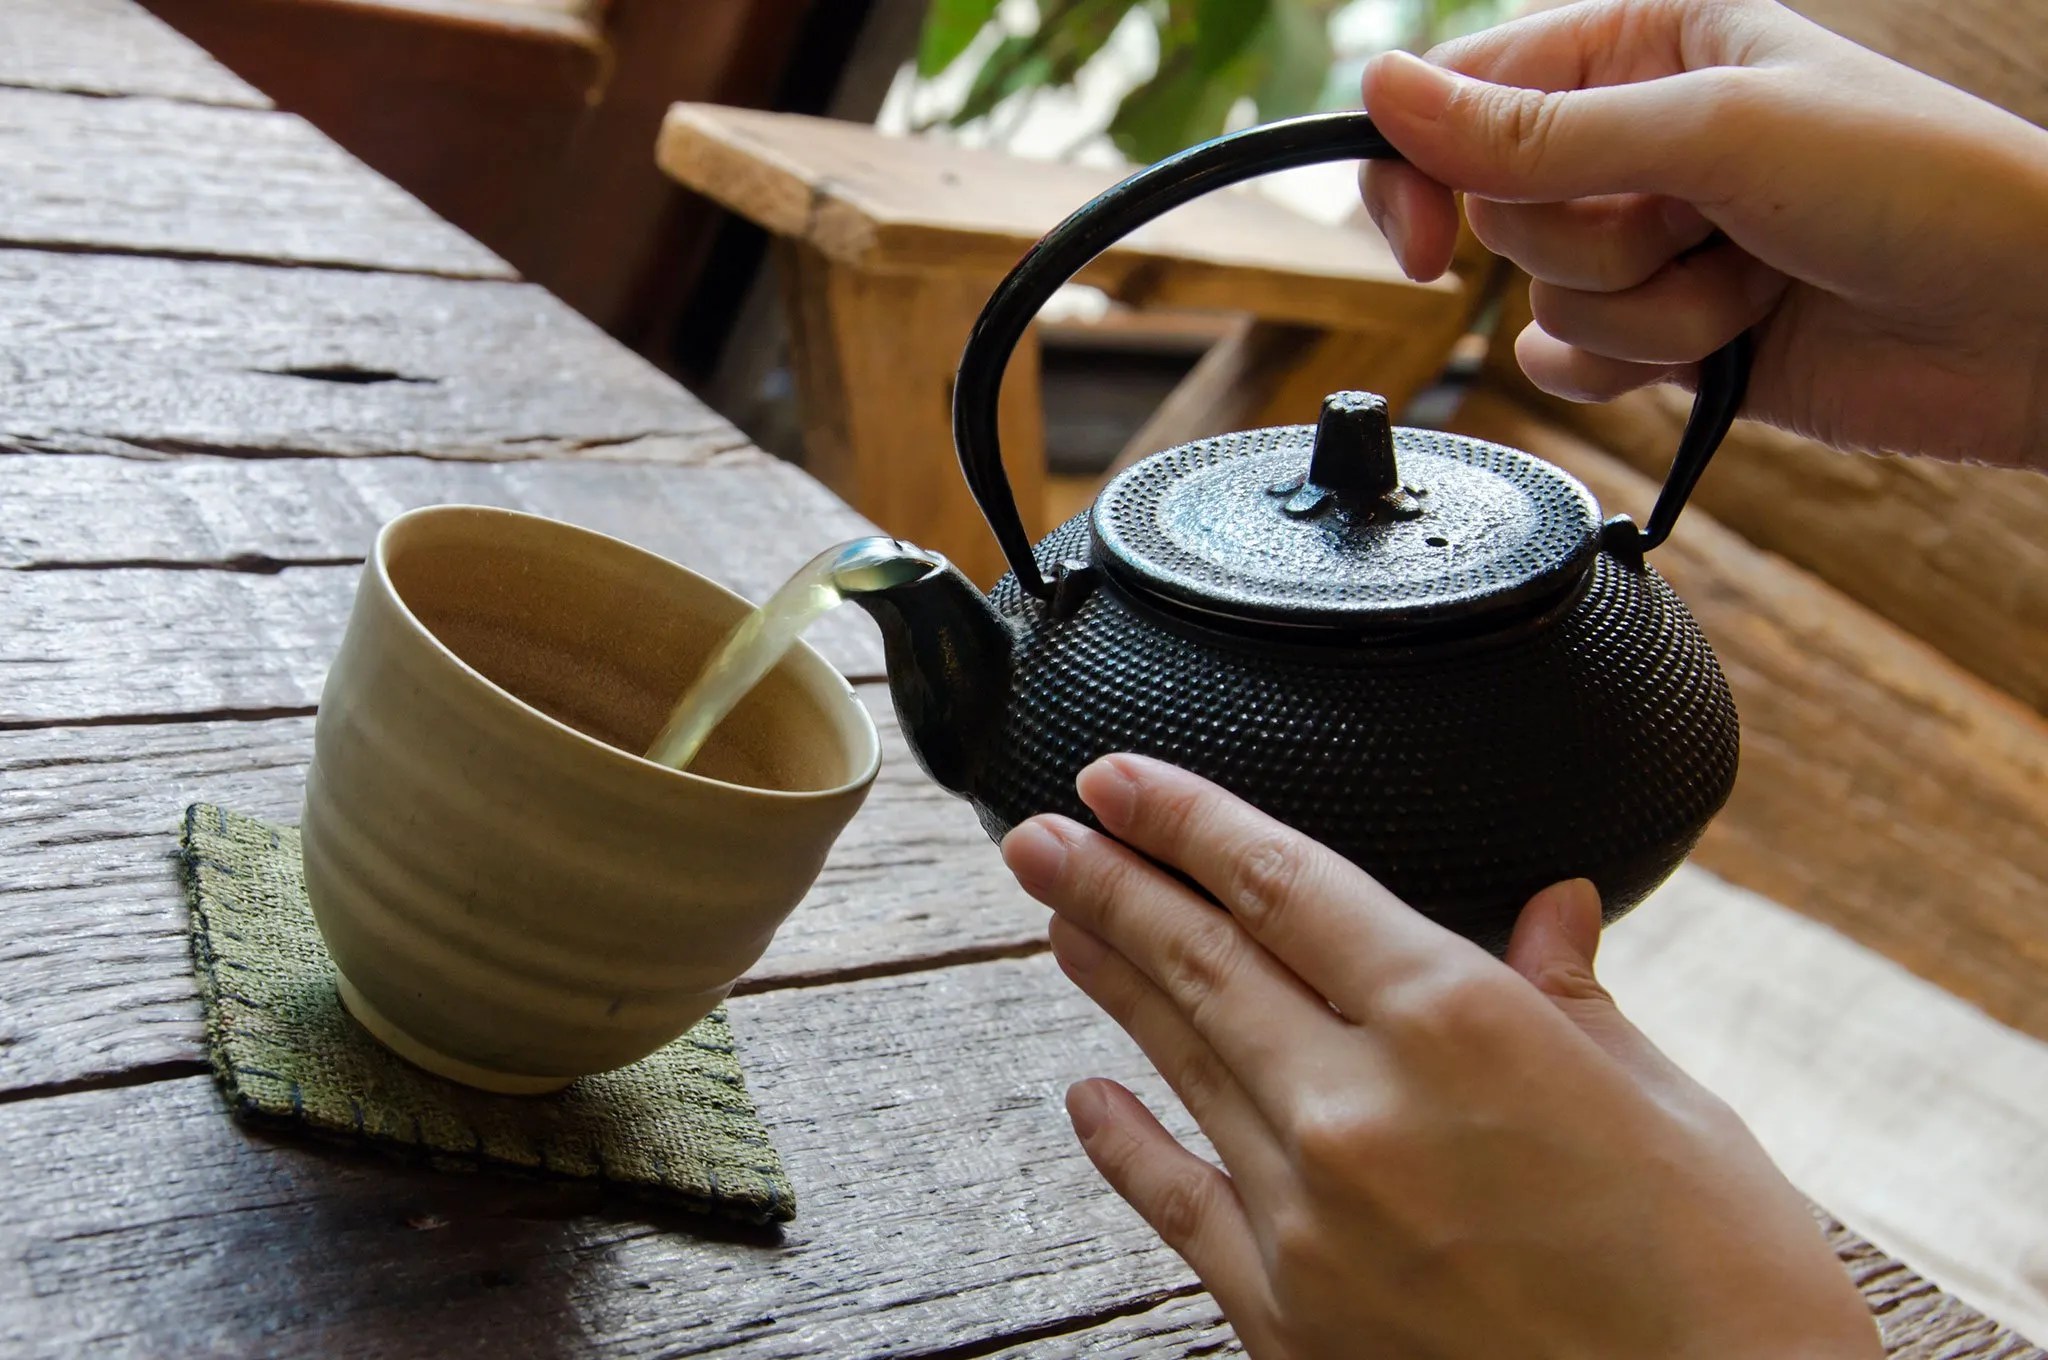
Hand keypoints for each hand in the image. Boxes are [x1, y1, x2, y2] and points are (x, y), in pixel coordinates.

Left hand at [1001, 755, 1881, 1358]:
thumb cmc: (1727, 1282)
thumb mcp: (1672, 1106)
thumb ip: (1574, 1001)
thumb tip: (1552, 908)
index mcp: (1461, 1026)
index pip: (1284, 885)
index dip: (1187, 820)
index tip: (1116, 780)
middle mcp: (1362, 1109)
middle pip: (1203, 963)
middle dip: (1108, 884)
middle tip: (1034, 836)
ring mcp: (1312, 1220)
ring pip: (1183, 1066)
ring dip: (1109, 984)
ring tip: (1055, 920)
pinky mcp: (1292, 1320)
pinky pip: (1179, 1207)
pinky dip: (1126, 1146)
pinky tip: (1087, 1100)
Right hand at [1358, 0, 2047, 469]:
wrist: (2030, 322)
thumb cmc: (1917, 186)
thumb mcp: (1711, 133)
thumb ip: (1535, 130)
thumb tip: (1383, 94)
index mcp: (1642, 42)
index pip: (1462, 96)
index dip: (1427, 170)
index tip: (1431, 244)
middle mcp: (1636, 137)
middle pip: (1500, 209)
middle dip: (1591, 241)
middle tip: (1689, 224)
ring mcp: (1653, 240)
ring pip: (1543, 297)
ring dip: (1645, 311)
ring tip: (1749, 278)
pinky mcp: (1668, 332)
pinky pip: (1571, 365)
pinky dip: (1634, 367)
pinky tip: (1720, 339)